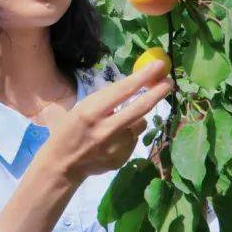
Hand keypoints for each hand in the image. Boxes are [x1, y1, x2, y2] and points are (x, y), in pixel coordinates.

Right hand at [37, 61, 172, 185]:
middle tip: (169, 82)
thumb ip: (103, 100)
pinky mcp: (121, 158)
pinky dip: (128, 135)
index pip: (122, 90)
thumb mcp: (79, 109)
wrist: (62, 166)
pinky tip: (113, 140)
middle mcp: (105, 129)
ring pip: (139, 124)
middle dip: (157, 92)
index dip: (143, 76)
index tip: (158, 65)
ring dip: (137, 118)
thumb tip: (131, 84)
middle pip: (140, 108)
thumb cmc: (67, 130)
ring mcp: (115, 146)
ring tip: (120, 122)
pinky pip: (133, 140)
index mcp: (90, 112)